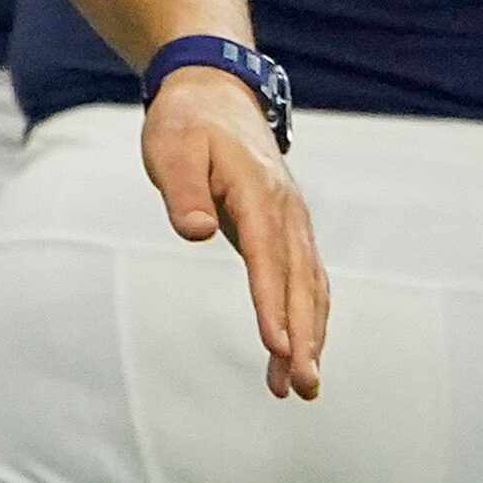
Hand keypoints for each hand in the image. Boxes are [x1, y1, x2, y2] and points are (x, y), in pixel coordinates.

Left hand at [142, 66, 328, 399]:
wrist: (214, 94)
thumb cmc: (186, 125)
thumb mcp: (171, 149)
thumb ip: (183, 191)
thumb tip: (195, 232)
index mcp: (259, 192)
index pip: (267, 257)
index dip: (273, 304)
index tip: (279, 348)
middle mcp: (287, 211)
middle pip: (300, 282)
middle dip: (305, 337)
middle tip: (302, 386)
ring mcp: (292, 221)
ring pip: (310, 287)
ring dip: (310, 336)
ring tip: (300, 387)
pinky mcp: (286, 230)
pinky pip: (303, 279)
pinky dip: (305, 317)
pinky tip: (296, 352)